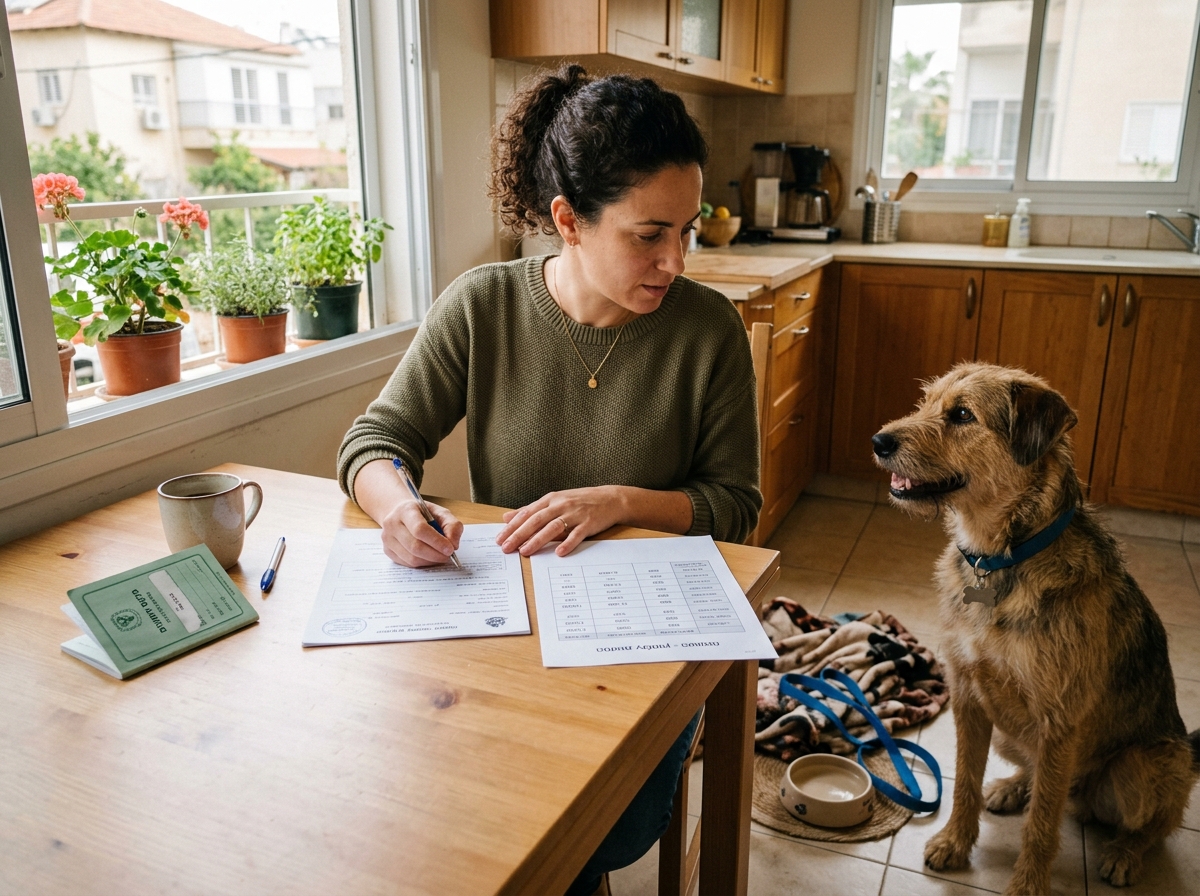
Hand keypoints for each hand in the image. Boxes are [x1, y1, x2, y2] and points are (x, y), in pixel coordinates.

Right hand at [379, 498, 463, 567]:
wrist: (400, 513)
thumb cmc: (422, 514)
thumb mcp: (440, 512)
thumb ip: (452, 525)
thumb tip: (453, 544)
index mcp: (406, 510)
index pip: (419, 529)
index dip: (436, 541)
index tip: (450, 549)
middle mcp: (392, 523)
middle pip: (415, 546)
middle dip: (435, 554)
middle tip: (448, 556)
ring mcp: (387, 538)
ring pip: (411, 558)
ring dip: (430, 561)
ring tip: (440, 556)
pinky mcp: (387, 550)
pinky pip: (407, 563)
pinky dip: (422, 563)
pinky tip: (429, 558)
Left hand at [497, 486, 626, 556]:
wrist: (610, 499)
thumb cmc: (580, 501)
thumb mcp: (554, 501)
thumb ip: (531, 510)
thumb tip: (507, 517)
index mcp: (550, 499)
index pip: (527, 513)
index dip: (512, 526)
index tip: (499, 538)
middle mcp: (561, 505)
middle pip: (536, 520)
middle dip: (519, 534)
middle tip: (506, 547)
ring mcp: (575, 514)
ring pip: (553, 527)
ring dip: (538, 540)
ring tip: (525, 551)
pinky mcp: (588, 523)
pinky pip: (576, 534)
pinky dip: (567, 543)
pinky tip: (559, 553)